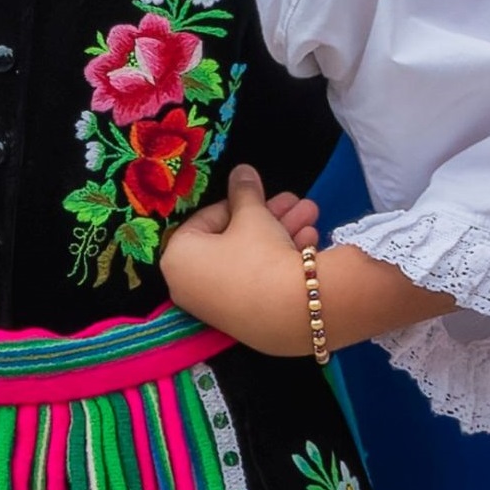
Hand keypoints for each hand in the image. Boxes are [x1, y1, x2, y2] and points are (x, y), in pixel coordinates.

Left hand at [158, 164, 313, 355]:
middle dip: (268, 216)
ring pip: (249, 258)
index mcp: (177, 259)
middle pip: (231, 239)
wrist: (294, 311)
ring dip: (281, 232)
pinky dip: (278, 260)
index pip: (206, 219)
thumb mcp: (252, 215)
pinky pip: (255, 280)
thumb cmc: (258, 254)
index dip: (238, 203)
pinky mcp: (243, 320)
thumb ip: (244, 191)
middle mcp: (189, 286)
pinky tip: (309, 242)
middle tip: (295, 202)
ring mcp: (216, 306)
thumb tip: (241, 170)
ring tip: (312, 214)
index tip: (262, 194)